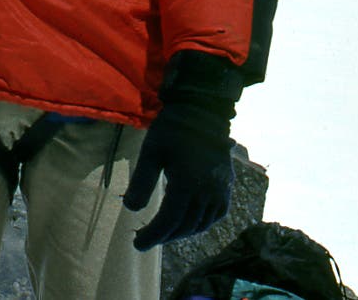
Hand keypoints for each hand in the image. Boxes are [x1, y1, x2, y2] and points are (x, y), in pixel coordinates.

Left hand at [123, 50, 241, 248]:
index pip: (169, 221)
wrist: (202, 113)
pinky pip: (215, 216)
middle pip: (184, 226)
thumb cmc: (171, 131)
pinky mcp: (226, 187)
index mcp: (188, 184)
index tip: (136, 243)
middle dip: (163, 236)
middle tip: (144, 239)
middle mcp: (208, 192)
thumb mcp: (150, 153)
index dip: (153, 235)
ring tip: (161, 233)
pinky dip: (198, 224)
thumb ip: (141, 182)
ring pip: (200, 224)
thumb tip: (130, 208)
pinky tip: (185, 223)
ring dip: (179, 232)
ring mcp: (221, 191)